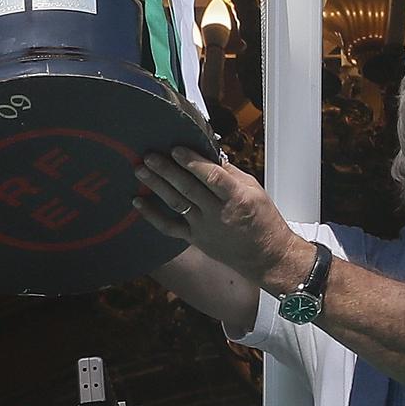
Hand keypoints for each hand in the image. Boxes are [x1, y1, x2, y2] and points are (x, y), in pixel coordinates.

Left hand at [134, 147, 308, 292]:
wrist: (266, 256)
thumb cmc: (263, 220)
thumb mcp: (254, 190)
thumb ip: (230, 173)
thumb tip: (209, 154)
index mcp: (237, 197)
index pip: (212, 176)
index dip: (193, 162)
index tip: (176, 149)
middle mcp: (218, 213)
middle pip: (188, 188)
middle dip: (166, 170)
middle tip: (149, 155)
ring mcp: (204, 227)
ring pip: (176, 203)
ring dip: (156, 185)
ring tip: (140, 170)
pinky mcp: (195, 239)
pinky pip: (169, 227)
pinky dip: (152, 215)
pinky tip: (138, 201)